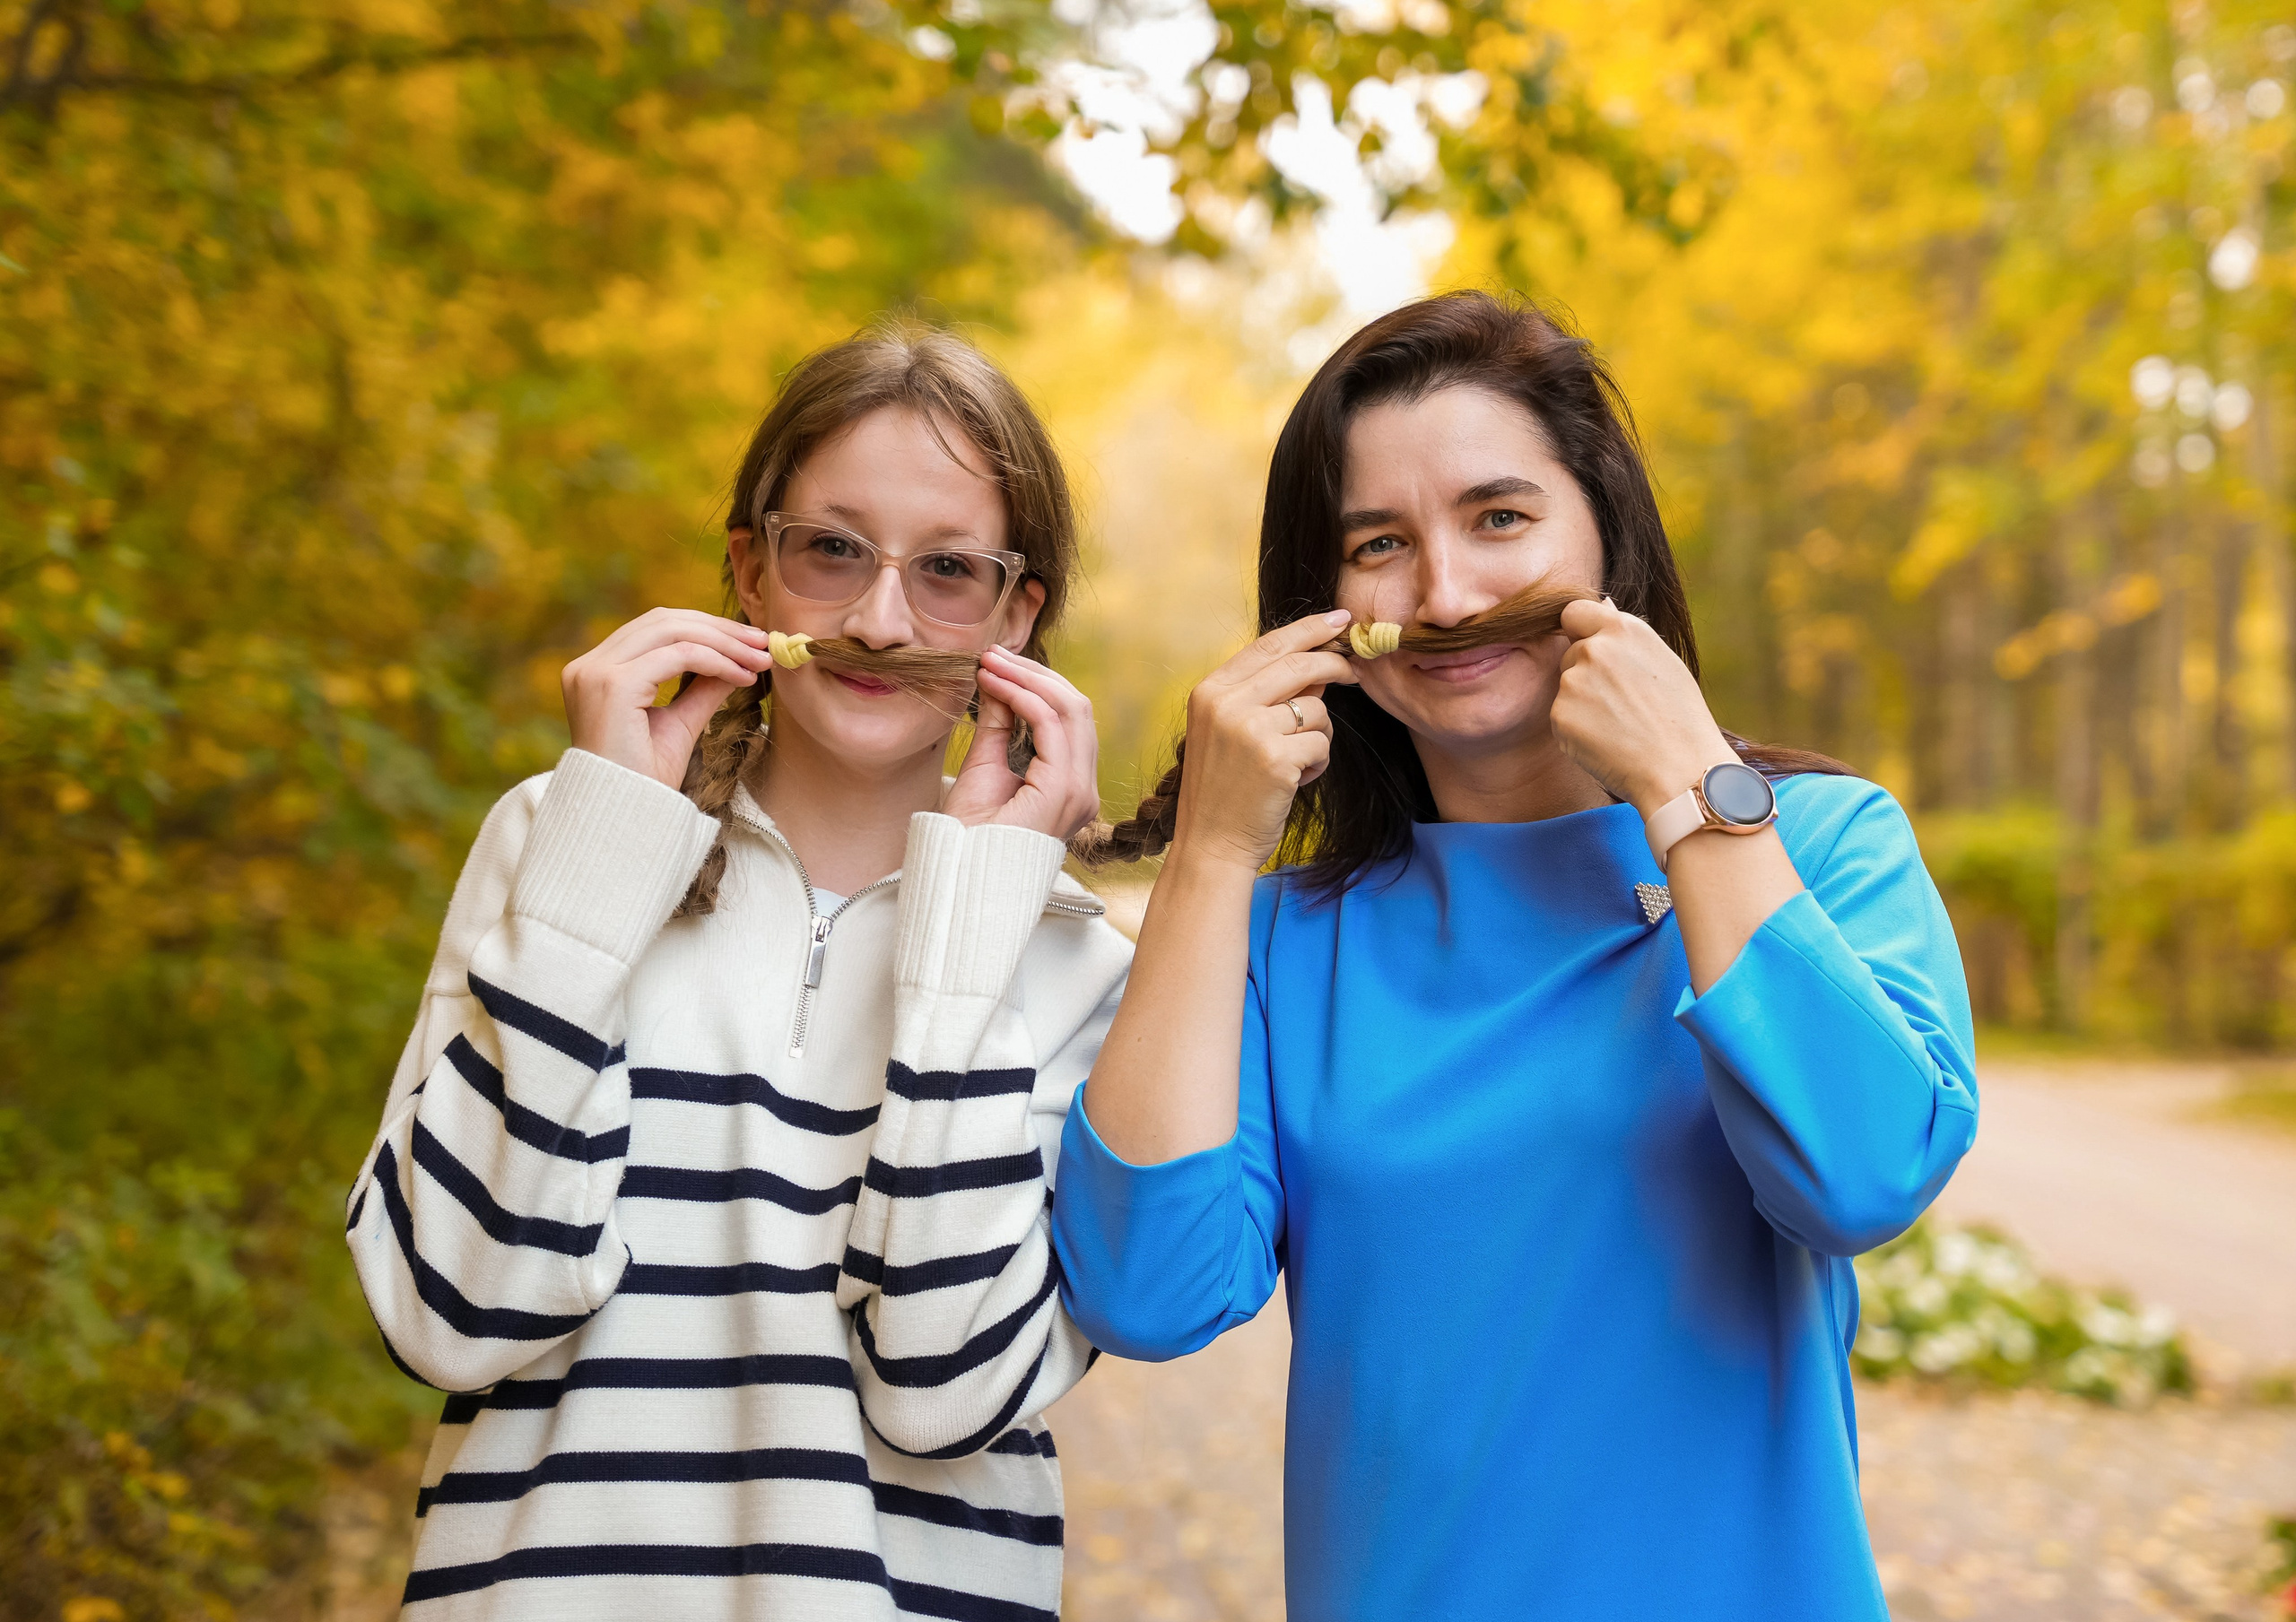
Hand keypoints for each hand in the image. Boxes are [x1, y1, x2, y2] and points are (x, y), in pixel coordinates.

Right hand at [560, 608, 774, 788]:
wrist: (624, 818)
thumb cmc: (645, 780)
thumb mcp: (680, 724)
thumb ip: (702, 687)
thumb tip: (737, 659)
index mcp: (596, 671)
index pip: (655, 629)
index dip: (705, 628)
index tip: (749, 642)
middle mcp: (588, 666)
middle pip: (664, 621)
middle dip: (719, 629)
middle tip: (762, 642)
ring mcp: (596, 673)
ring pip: (672, 632)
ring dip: (724, 642)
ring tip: (759, 658)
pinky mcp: (613, 686)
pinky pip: (678, 655)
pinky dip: (716, 660)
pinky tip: (743, 675)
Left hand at [944, 646, 1102, 840]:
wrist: (959, 879)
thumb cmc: (968, 837)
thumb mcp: (984, 766)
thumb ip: (998, 725)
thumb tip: (996, 680)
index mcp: (1071, 789)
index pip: (1070, 722)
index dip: (1038, 684)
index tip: (998, 663)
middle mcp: (1084, 791)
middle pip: (1077, 709)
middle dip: (1035, 674)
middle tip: (994, 654)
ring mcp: (1079, 792)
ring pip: (1072, 710)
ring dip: (1028, 678)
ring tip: (990, 662)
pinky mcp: (1063, 791)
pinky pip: (1050, 725)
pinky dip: (1022, 696)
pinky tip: (994, 683)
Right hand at [1168, 610, 1358, 874]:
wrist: (1210, 846)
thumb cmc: (1225, 791)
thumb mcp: (1231, 732)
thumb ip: (1265, 695)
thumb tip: (1318, 665)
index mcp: (1210, 691)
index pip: (1268, 644)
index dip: (1308, 628)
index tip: (1338, 620)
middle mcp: (1225, 703)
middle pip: (1298, 664)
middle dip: (1334, 664)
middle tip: (1355, 673)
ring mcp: (1248, 730)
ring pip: (1316, 709)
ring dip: (1319, 735)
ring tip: (1296, 763)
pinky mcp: (1275, 758)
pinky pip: (1322, 743)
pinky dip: (1318, 764)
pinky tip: (1295, 782)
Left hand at [1551, 598, 1736, 814]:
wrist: (1680, 769)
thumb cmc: (1681, 719)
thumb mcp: (1663, 663)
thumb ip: (1626, 638)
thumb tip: (1602, 605)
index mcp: (1624, 630)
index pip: (1574, 612)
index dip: (1579, 631)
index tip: (1588, 648)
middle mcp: (1594, 649)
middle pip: (1571, 654)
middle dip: (1586, 674)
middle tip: (1623, 705)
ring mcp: (1573, 681)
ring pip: (1566, 688)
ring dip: (1582, 704)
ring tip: (1620, 726)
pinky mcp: (1560, 714)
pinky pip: (1561, 718)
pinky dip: (1577, 731)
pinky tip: (1608, 742)